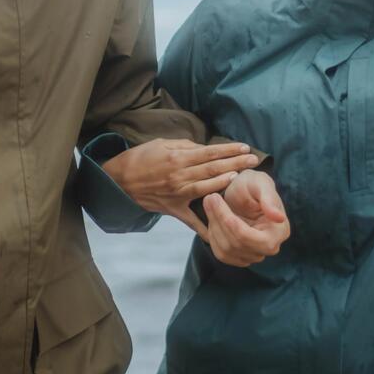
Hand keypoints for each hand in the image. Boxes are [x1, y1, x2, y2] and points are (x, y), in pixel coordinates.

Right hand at [100, 138, 259, 227]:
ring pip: (207, 188)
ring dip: (226, 183)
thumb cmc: (141, 158)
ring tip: (242, 178)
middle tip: (253, 160)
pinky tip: (221, 230)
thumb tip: (204, 148)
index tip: (245, 147)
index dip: (229, 150)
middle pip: (213, 168)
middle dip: (235, 163)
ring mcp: (178, 194)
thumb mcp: (161, 143)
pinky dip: (206, 227)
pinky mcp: (174, 209)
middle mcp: (180, 176)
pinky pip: (192, 220)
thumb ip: (184, 145)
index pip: (209, 152)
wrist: (120, 181)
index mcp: (178, 158)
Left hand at [200, 169, 290, 267]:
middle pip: (236, 244)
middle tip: (209, 198)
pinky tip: (213, 219)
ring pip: (226, 250)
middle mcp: (270, 248)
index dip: (229, 221)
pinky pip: (221, 254)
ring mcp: (255, 255)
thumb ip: (269, 198)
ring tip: (210, 204)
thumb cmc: (253, 184)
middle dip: (219, 221)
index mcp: (280, 231)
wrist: (245, 192)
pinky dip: (213, 236)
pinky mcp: (240, 258)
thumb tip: (279, 218)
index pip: (249, 236)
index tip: (215, 199)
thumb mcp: (261, 183)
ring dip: (213, 226)